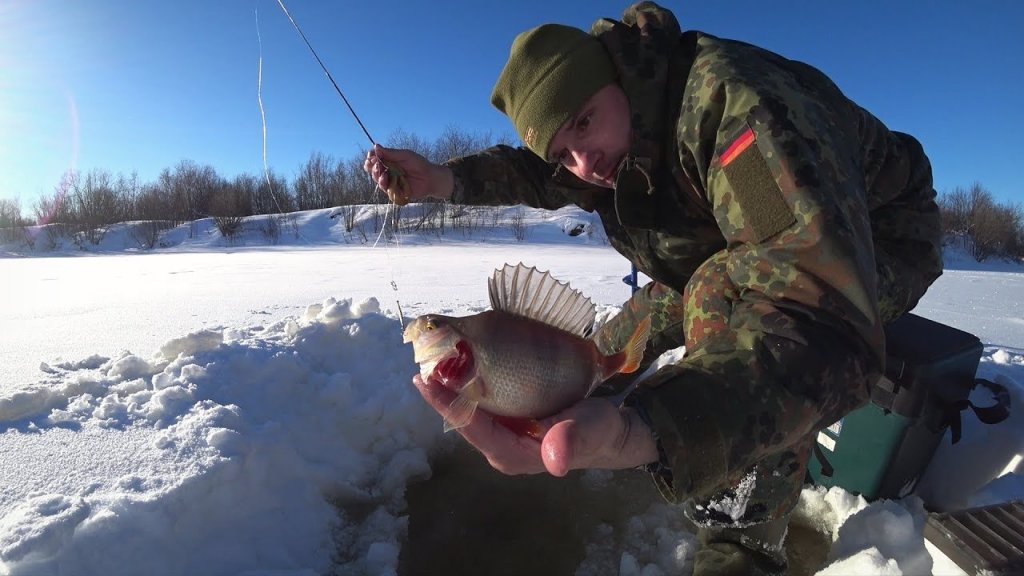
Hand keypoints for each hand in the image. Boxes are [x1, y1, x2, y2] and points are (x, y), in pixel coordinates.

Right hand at [363, 144, 453, 202]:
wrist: (430, 178)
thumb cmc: (418, 164)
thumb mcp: (404, 155)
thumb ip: (390, 153)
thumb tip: (376, 146)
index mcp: (389, 161)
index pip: (374, 159)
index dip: (371, 157)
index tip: (371, 156)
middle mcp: (387, 171)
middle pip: (373, 169)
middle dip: (372, 166)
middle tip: (376, 164)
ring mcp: (390, 181)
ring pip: (377, 179)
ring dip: (377, 175)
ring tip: (381, 172)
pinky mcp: (394, 191)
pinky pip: (385, 189)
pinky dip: (383, 184)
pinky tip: (385, 179)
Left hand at [412, 374, 658, 475]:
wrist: (613, 431)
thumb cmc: (599, 432)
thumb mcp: (590, 432)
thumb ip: (572, 441)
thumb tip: (555, 459)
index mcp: (510, 453)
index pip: (470, 427)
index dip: (446, 403)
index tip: (426, 379)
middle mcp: (500, 443)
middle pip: (462, 414)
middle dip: (443, 387)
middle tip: (425, 355)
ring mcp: (503, 430)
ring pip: (469, 403)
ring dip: (452, 379)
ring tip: (435, 350)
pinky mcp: (509, 415)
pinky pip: (482, 395)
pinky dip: (470, 376)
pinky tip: (460, 355)